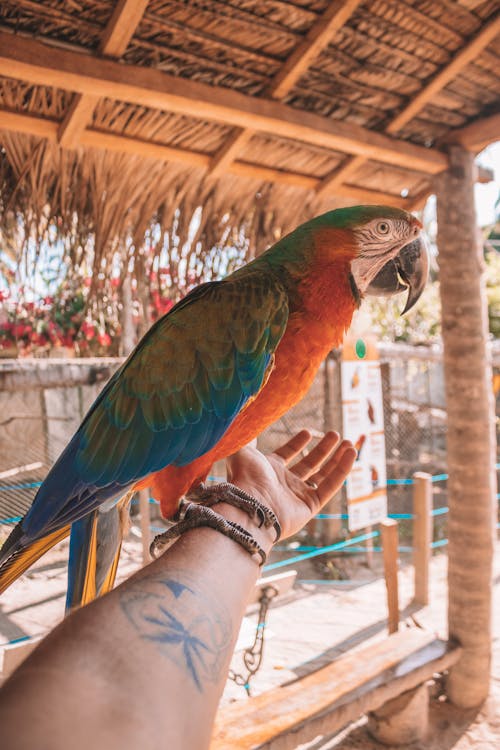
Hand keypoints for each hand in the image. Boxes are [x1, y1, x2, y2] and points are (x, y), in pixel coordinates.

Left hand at [225, 430, 355, 539]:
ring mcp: (298, 495)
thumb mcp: (242, 448)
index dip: (297, 444)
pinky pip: (330, 486)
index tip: (308, 432)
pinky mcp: (310, 506)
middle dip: (323, 449)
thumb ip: (248, 433)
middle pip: (309, 465)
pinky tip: (351, 453)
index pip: (287, 455)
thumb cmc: (244, 477)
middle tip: (336, 435)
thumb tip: (247, 415)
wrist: (250, 506)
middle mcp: (284, 483)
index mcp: (268, 470)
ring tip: (350, 443)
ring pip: (323, 475)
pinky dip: (342, 470)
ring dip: (336, 459)